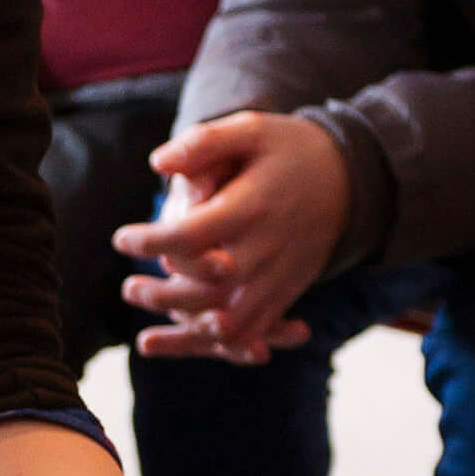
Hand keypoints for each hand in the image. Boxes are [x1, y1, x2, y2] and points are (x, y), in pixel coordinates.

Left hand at [112, 110, 349, 361]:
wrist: (352, 180)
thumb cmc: (289, 150)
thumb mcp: (250, 130)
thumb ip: (203, 143)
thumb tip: (157, 164)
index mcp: (254, 205)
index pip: (193, 234)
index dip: (150, 240)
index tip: (122, 239)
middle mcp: (269, 248)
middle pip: (209, 287)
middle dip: (163, 295)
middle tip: (128, 288)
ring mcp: (282, 276)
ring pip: (233, 321)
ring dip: (188, 331)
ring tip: (148, 331)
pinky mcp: (288, 293)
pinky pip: (256, 330)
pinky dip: (223, 345)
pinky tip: (192, 340)